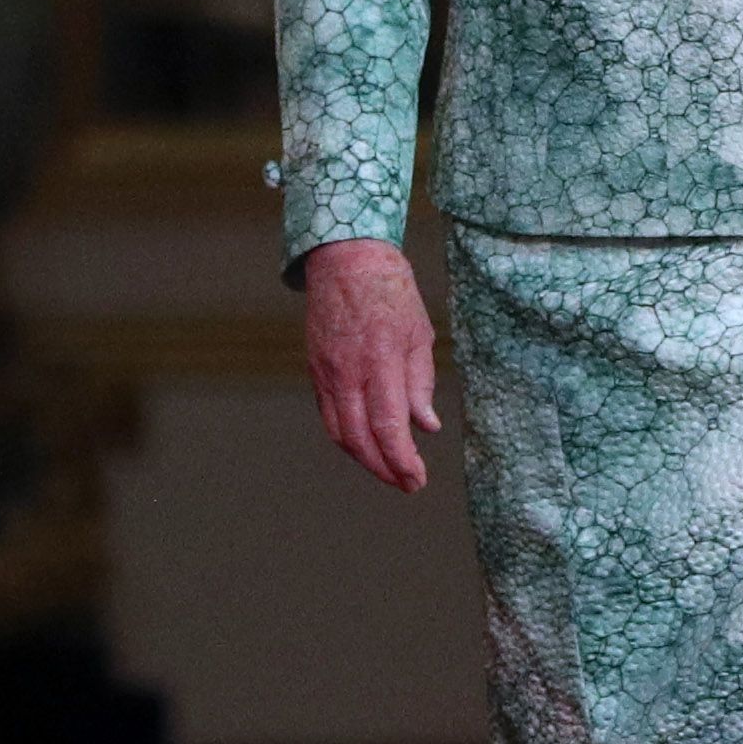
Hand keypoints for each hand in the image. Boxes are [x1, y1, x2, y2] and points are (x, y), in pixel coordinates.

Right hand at [303, 237, 440, 492]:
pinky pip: (329, 414)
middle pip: (359, 439)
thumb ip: (420, 384)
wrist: (346, 259)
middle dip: (384, 469)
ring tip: (388, 469)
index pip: (388, 427)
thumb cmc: (391, 292)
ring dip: (364, 459)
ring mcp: (326, 372)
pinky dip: (347, 436)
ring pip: (340, 432)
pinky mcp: (315, 370)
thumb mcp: (419, 334)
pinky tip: (366, 443)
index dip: (401, 461)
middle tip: (406, 484)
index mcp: (380, 360)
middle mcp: (347, 372)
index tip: (416, 479)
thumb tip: (426, 427)